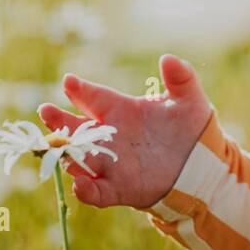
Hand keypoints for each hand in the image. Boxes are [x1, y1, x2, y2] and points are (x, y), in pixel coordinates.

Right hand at [39, 54, 213, 209]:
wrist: (203, 164)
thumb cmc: (191, 127)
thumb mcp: (189, 99)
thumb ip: (181, 77)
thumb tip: (168, 58)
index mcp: (122, 110)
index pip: (94, 97)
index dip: (79, 89)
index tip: (68, 81)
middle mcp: (110, 136)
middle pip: (76, 128)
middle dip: (59, 120)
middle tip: (46, 111)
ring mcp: (112, 163)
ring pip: (78, 158)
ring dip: (66, 154)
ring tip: (58, 146)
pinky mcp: (120, 188)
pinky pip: (96, 191)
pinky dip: (86, 190)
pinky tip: (80, 183)